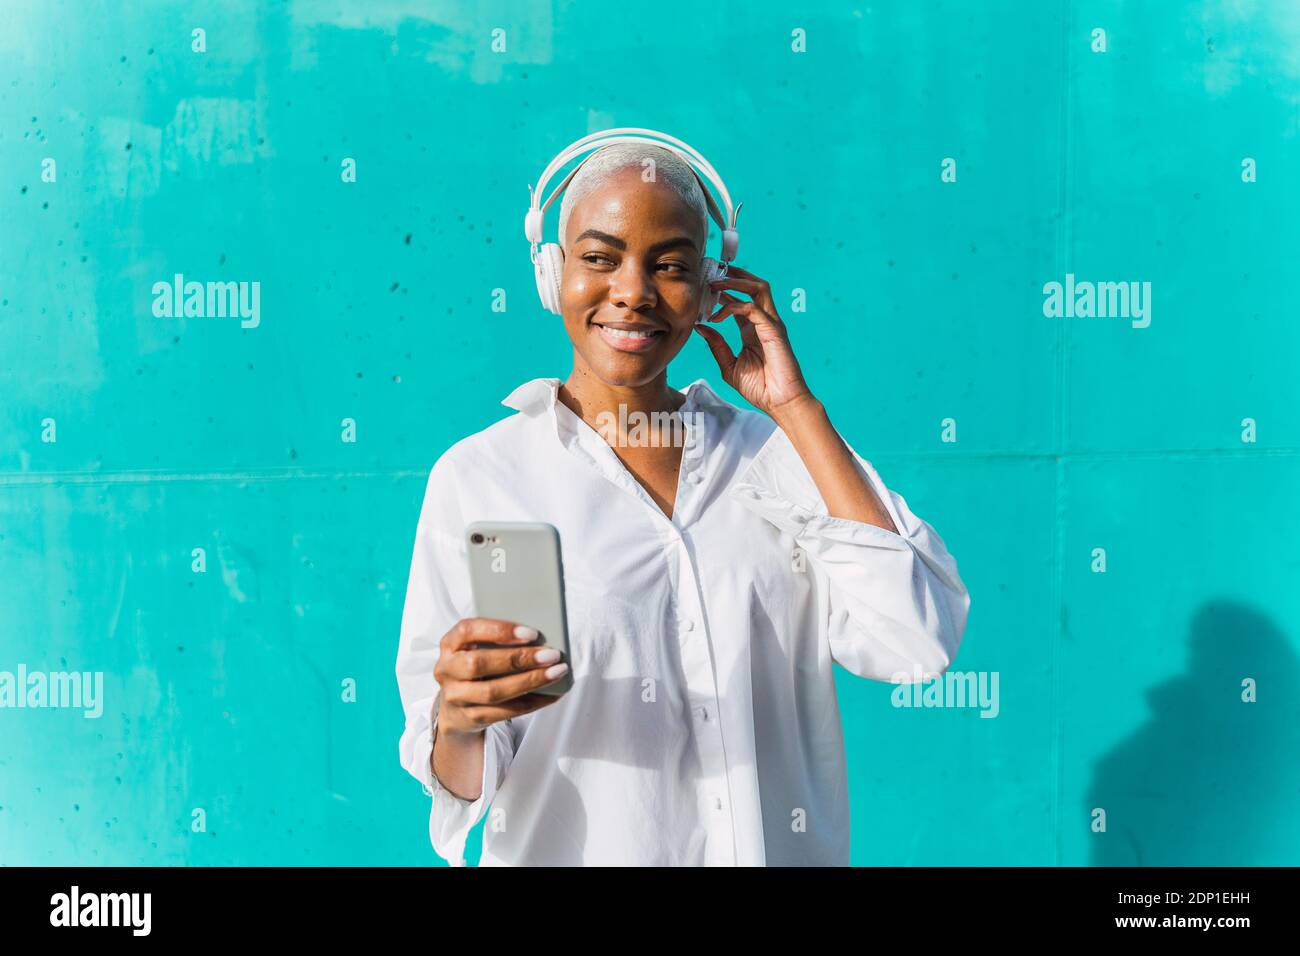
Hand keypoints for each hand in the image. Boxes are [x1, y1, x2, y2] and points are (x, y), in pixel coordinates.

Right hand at [433, 618, 568, 735]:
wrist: (455, 708)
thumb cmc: (475, 667)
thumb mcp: (477, 648)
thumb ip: (498, 640)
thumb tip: (540, 638)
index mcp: (450, 644)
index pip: (468, 630)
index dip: (499, 630)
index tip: (532, 633)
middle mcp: (446, 669)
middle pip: (479, 663)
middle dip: (519, 658)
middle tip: (551, 655)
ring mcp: (455, 696)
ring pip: (493, 691)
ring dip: (529, 681)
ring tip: (556, 672)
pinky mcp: (469, 718)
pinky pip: (504, 712)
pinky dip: (531, 702)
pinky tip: (551, 694)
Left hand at [693, 264, 814, 418]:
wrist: (780, 403)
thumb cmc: (760, 388)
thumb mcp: (729, 366)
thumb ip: (717, 346)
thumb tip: (701, 327)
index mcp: (753, 330)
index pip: (740, 300)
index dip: (723, 291)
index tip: (704, 287)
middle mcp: (764, 322)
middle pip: (753, 286)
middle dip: (733, 275)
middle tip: (711, 273)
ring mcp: (771, 324)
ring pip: (758, 288)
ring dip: (736, 281)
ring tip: (715, 282)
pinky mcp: (774, 330)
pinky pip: (753, 308)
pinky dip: (733, 307)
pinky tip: (717, 316)